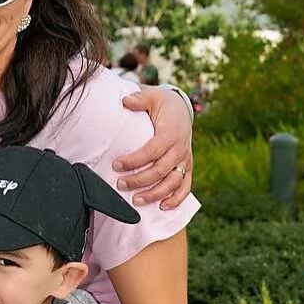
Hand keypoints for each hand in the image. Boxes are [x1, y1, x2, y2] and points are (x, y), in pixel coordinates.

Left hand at [114, 88, 193, 208]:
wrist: (181, 108)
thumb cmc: (162, 104)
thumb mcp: (152, 96)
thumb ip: (139, 98)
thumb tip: (125, 101)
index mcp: (170, 133)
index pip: (152, 151)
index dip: (134, 160)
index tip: (116, 165)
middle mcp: (180, 149)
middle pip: (160, 170)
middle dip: (139, 180)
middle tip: (120, 185)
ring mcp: (185, 160)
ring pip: (173, 182)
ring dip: (155, 194)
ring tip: (136, 200)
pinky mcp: (187, 167)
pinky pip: (185, 186)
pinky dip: (176, 199)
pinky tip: (162, 206)